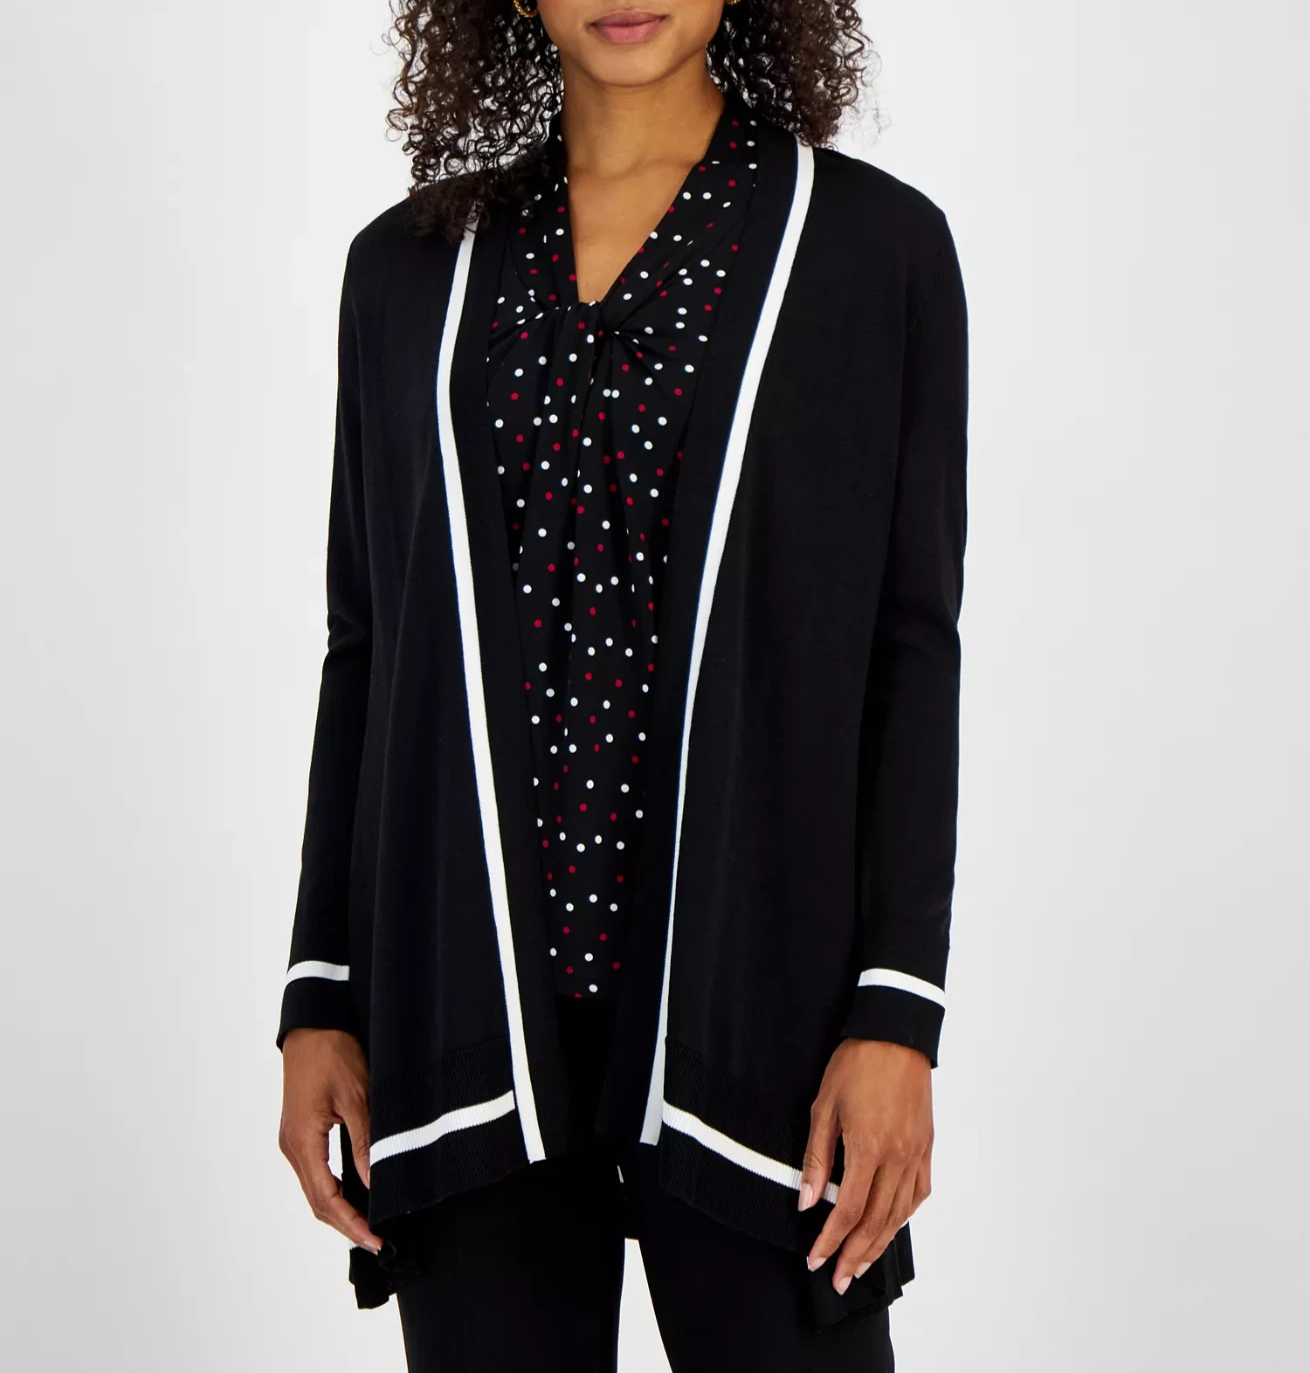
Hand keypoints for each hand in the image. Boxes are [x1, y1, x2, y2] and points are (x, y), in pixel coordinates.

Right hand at [278, 1027, 382, 1253]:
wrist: (313, 1024)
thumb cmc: (333, 1053)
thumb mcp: (357, 1097)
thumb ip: (365, 1143)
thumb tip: (373, 1185)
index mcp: (302, 1142)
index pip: (326, 1199)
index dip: (351, 1223)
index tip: (377, 1239)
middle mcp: (292, 1146)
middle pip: (317, 1201)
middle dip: (347, 1225)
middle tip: (378, 1241)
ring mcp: (293, 1140)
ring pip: (315, 1189)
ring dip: (340, 1210)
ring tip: (369, 1225)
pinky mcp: (300, 1132)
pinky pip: (315, 1172)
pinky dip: (334, 1190)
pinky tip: (355, 1194)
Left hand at [798, 1037, 932, 1292]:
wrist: (895, 1035)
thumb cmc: (856, 1064)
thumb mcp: (824, 1106)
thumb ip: (816, 1158)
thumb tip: (808, 1201)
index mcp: (869, 1148)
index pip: (849, 1210)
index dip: (831, 1240)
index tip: (816, 1259)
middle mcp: (898, 1157)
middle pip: (877, 1222)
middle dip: (855, 1255)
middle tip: (840, 1279)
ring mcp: (916, 1154)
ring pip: (900, 1214)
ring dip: (880, 1244)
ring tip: (862, 1264)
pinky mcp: (927, 1146)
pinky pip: (918, 1193)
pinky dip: (903, 1216)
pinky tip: (891, 1226)